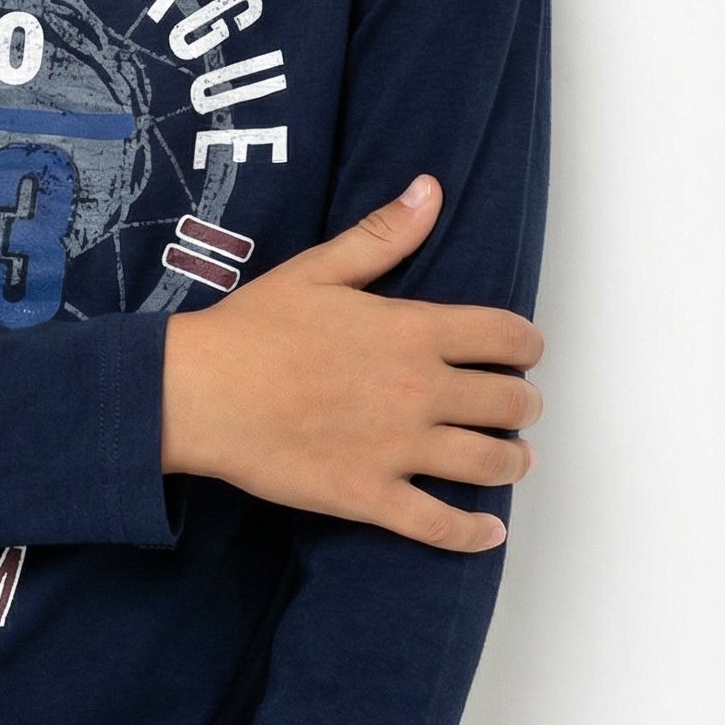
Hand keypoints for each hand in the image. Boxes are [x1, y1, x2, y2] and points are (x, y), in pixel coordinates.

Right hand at [161, 172, 543, 553]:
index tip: (523, 353)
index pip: (506, 336)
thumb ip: (383, 235)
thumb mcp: (318, 269)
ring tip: (514, 460)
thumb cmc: (251, 329)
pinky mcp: (369, 495)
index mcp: (412, 331)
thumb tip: (430, 190)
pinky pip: (439, 525)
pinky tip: (489, 533)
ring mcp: (397, 448)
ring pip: (490, 463)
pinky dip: (473, 533)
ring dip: (513, 462)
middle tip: (517, 407)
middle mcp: (418, 390)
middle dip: (524, 405)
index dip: (527, 345)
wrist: (198, 393)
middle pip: (510, 403)